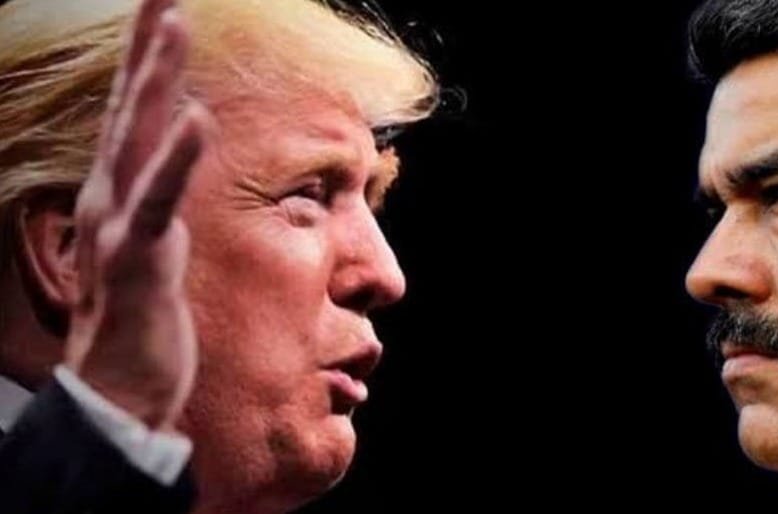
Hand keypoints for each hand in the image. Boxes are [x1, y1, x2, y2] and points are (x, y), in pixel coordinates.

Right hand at [64, 0, 207, 429]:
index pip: (137, 114)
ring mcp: (121, 223)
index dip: (150, 61)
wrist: (119, 385)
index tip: (165, 9)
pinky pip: (161, 201)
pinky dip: (178, 159)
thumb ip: (160, 201)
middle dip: (149, 45)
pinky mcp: (140, 257)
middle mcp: (112, 197)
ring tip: (174, 22)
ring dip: (157, 78)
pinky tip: (197, 119)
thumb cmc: (139, 318)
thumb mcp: (150, 246)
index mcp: (121, 193)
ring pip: (140, 138)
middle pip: (132, 107)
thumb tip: (180, 165)